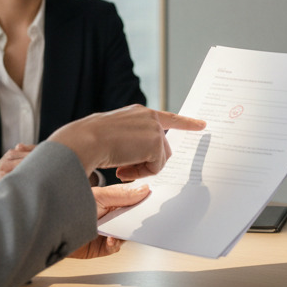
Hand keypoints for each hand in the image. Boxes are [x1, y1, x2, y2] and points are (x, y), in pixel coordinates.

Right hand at [48, 104, 205, 181]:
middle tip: (123, 169)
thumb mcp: (112, 135)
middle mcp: (148, 116)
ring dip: (141, 168)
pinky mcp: (155, 142)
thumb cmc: (89, 140)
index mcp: (137, 112)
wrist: (84, 140)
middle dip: (147, 163)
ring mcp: (154, 128)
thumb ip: (131, 141)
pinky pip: (156, 167)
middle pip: (162, 148)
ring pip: (159, 159)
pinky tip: (122, 169)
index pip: (167, 118)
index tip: (202, 125)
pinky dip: (140, 173)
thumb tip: (141, 158)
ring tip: (120, 168)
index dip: (186, 123)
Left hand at [69, 183, 151, 258]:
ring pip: (126, 233)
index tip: (152, 201)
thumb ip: (122, 195)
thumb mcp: (99, 197)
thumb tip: (143, 189)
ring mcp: (106, 231)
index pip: (132, 200)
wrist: (50, 229)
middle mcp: (110, 216)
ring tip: (125, 229)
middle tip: (144, 218)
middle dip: (138, 218)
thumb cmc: (68, 206)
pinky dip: (115, 243)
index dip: (142, 200)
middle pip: (132, 218)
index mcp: (111, 200)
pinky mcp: (101, 247)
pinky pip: (114, 247)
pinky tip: (111, 238)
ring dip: (127, 232)